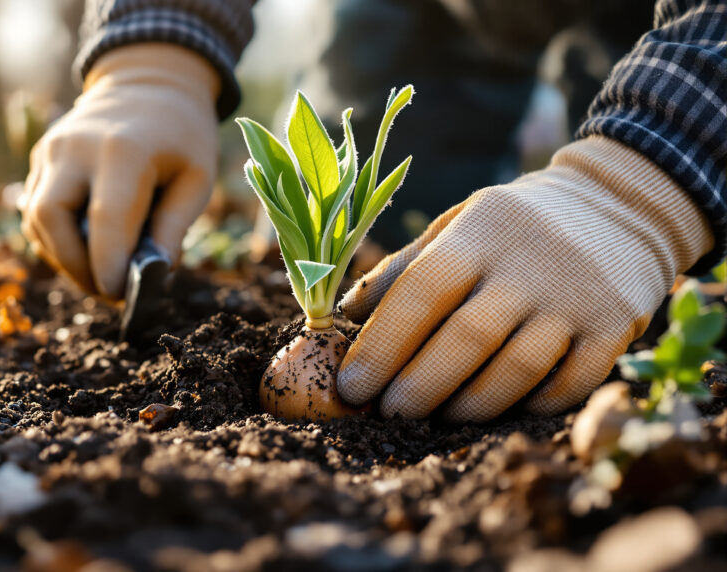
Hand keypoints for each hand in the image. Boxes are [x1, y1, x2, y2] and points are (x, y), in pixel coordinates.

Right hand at [21, 43, 219, 299]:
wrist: (149, 81)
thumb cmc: (181, 135)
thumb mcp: (196, 178)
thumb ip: (174, 228)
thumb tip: (154, 277)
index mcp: (124, 150)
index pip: (105, 221)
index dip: (108, 267)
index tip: (122, 296)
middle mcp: (76, 148)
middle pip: (52, 220)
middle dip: (76, 267)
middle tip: (108, 291)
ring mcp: (51, 150)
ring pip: (36, 219)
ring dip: (63, 257)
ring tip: (98, 273)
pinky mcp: (41, 156)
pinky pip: (36, 208)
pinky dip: (56, 238)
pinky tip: (85, 249)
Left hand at [336, 137, 712, 421]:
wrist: (621, 204)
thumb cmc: (514, 224)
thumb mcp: (458, 224)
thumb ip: (405, 268)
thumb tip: (345, 314)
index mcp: (481, 231)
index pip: (421, 291)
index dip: (382, 344)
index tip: (351, 386)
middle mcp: (532, 262)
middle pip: (467, 338)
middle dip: (419, 385)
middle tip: (388, 413)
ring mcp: (579, 296)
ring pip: (518, 368)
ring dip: (470, 404)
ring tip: (438, 417)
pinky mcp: (617, 327)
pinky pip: (570, 384)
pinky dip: (532, 405)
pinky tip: (502, 411)